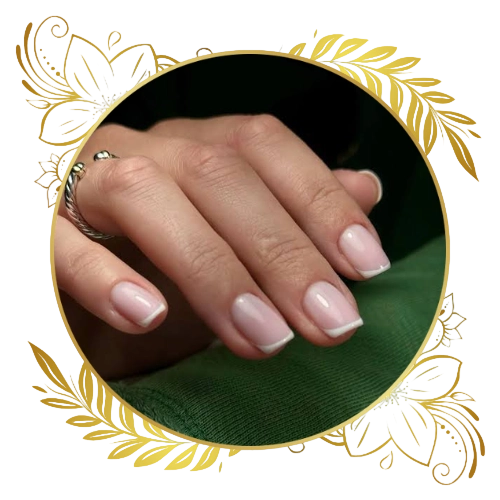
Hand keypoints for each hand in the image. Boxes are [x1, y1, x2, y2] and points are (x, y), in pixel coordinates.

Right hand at [55, 114, 388, 377]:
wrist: (79, 268)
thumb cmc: (166, 257)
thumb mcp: (237, 240)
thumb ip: (298, 212)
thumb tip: (366, 188)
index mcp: (195, 147)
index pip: (264, 146)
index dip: (320, 198)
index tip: (367, 265)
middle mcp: (147, 151)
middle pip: (218, 176)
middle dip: (282, 252)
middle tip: (331, 325)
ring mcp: (86, 183)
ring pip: (145, 194)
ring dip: (211, 269)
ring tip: (264, 340)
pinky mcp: (42, 228)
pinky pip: (61, 242)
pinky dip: (102, 275)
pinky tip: (148, 316)